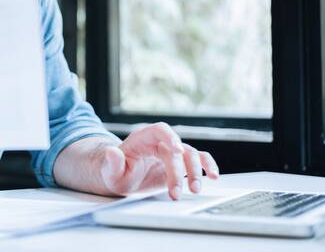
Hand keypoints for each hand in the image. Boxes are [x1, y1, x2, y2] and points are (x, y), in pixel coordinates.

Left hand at [100, 123, 218, 199]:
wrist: (123, 178)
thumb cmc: (116, 173)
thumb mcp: (110, 171)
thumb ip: (112, 162)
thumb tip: (111, 151)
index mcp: (142, 139)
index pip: (160, 130)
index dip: (170, 137)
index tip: (177, 150)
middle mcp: (160, 143)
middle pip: (177, 149)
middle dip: (179, 171)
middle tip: (176, 193)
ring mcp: (172, 153)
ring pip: (191, 155)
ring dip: (195, 171)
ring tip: (194, 189)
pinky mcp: (180, 164)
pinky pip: (198, 160)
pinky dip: (208, 166)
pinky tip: (214, 176)